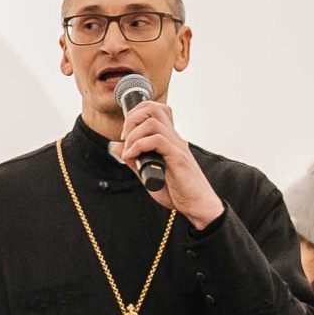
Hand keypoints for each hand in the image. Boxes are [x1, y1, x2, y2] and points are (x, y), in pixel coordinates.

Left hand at [112, 99, 222, 229]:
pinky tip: (132, 158)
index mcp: (169, 139)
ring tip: (128, 152)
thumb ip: (133, 159)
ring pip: (152, 123)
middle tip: (124, 138)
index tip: (125, 134)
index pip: (155, 110)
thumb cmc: (177, 191)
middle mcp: (174, 138)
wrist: (197, 205)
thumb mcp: (147, 174)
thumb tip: (116, 147)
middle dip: (132, 118)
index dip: (136, 113)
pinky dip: (138, 146)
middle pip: (154, 108)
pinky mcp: (178, 158)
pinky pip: (157, 140)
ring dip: (133, 135)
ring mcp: (177, 146)